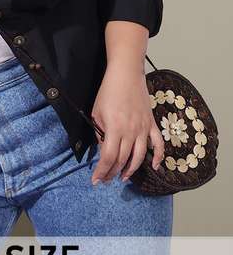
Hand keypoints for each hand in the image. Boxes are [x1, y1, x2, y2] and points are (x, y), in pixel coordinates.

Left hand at [90, 64, 164, 184]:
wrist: (126, 74)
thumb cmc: (108, 91)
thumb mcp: (97, 113)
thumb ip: (100, 133)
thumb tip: (104, 150)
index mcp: (115, 128)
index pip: (108, 157)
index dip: (102, 171)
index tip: (96, 180)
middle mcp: (131, 131)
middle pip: (122, 160)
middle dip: (112, 172)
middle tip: (106, 179)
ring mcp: (143, 128)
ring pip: (139, 156)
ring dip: (131, 170)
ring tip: (123, 177)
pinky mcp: (152, 124)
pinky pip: (159, 144)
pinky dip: (158, 157)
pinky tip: (155, 166)